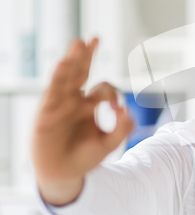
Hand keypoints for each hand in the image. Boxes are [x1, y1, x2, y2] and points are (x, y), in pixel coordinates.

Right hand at [32, 38, 133, 205]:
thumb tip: (126, 109)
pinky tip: (62, 64)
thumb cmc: (84, 157)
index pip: (104, 87)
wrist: (64, 176)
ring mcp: (59, 105)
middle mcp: (73, 100)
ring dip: (72, 60)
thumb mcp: (110, 144)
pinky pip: (52, 91)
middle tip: (94, 38)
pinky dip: (57, 77)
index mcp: (88, 105)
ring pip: (66, 77)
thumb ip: (123, 127)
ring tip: (79, 43)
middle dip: (87, 55)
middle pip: (81, 72)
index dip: (113, 94)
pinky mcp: (46, 113)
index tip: (116, 108)